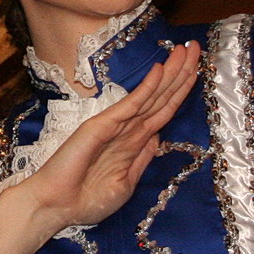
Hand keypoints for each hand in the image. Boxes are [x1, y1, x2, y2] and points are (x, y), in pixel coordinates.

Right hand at [0, 41, 200, 253]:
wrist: (56, 207)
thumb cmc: (85, 200)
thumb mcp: (125, 184)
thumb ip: (141, 159)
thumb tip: (157, 137)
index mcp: (134, 142)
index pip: (164, 111)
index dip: (181, 90)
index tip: (197, 70)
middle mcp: (128, 129)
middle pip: (161, 96)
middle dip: (181, 72)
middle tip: (197, 47)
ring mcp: (115, 124)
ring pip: (151, 95)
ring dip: (171, 73)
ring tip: (187, 50)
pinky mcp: (102, 124)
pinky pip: (130, 104)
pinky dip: (146, 88)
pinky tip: (160, 70)